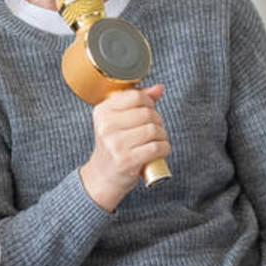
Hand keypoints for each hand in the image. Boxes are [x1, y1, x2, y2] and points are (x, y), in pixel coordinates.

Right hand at [79, 84, 169, 212]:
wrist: (103, 176)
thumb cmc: (114, 146)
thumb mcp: (118, 121)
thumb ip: (138, 102)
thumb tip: (159, 88)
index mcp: (102, 112)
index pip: (136, 96)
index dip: (149, 103)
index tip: (148, 112)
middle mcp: (106, 126)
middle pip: (147, 113)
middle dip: (157, 121)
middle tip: (153, 130)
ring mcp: (115, 143)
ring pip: (154, 129)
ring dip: (162, 136)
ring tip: (156, 141)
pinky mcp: (126, 160)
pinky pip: (156, 147)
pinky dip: (164, 148)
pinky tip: (159, 151)